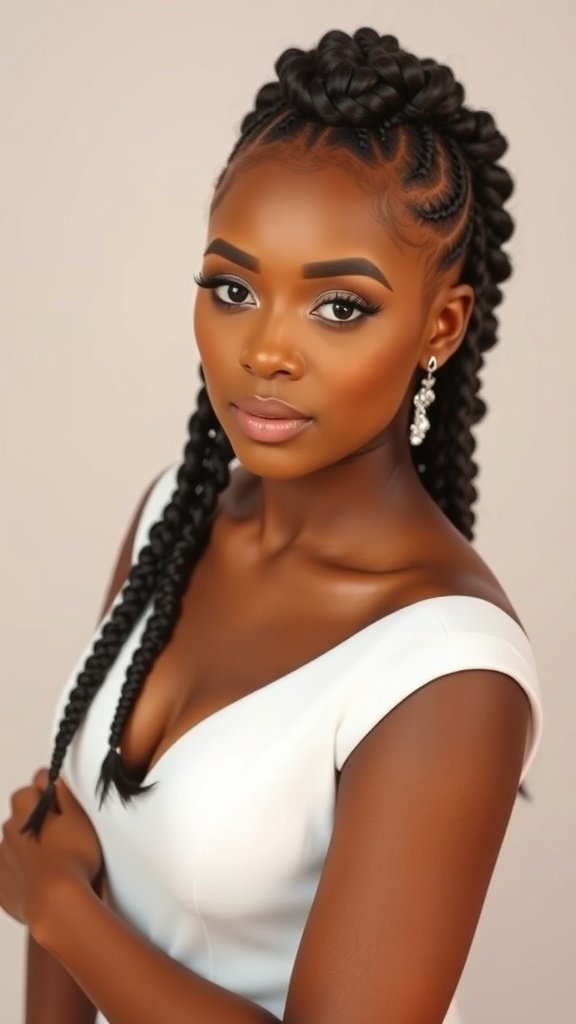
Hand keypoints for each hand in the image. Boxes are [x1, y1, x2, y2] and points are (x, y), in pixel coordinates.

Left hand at [0, 768, 101, 932]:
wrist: (57, 904)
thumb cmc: (73, 858)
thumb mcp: (78, 816)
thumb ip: (63, 792)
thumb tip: (53, 779)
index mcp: (25, 811)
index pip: (33, 786)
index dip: (51, 791)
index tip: (63, 803)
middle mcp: (8, 832)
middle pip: (21, 815)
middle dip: (37, 820)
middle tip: (62, 835)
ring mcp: (2, 860)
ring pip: (15, 844)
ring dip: (30, 847)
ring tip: (55, 862)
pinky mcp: (1, 886)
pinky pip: (10, 871)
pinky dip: (22, 873)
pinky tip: (41, 880)